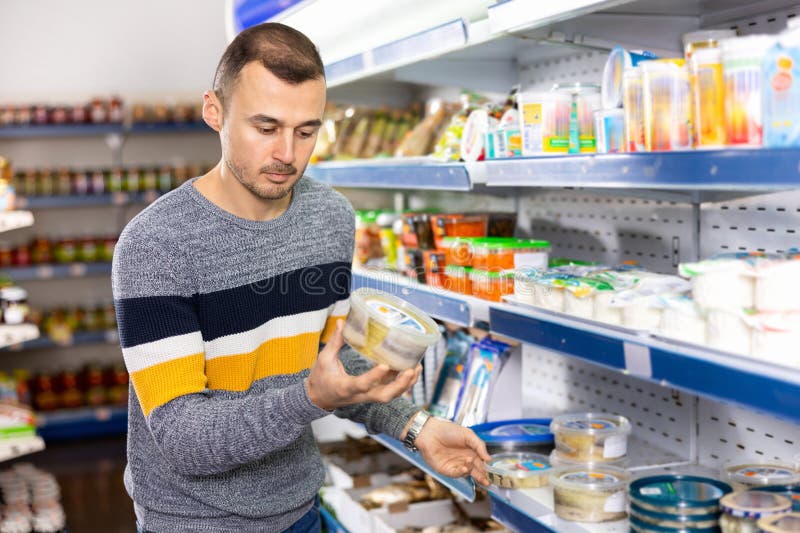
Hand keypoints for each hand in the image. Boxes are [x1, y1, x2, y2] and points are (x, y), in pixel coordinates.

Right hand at [305, 320, 421, 410]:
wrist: (319, 398)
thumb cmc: (321, 379)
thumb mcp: (324, 359)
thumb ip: (335, 342)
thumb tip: (341, 322)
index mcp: (346, 387)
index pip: (362, 384)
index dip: (374, 376)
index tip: (384, 365)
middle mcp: (360, 394)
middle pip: (384, 396)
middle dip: (400, 385)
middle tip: (411, 369)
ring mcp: (368, 396)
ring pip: (390, 395)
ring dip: (406, 384)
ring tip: (417, 367)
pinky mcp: (372, 394)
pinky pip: (390, 390)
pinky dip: (403, 382)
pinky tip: (411, 368)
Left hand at [412, 416, 490, 485]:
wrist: (430, 432)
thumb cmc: (447, 430)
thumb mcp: (468, 435)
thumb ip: (479, 446)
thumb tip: (489, 459)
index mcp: (470, 452)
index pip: (481, 463)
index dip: (487, 469)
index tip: (493, 474)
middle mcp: (463, 460)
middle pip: (475, 471)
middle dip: (482, 477)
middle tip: (488, 482)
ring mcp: (455, 465)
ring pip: (466, 473)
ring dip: (471, 471)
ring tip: (471, 464)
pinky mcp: (445, 469)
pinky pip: (455, 474)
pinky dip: (461, 473)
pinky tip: (464, 468)